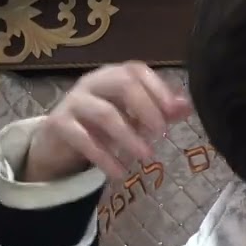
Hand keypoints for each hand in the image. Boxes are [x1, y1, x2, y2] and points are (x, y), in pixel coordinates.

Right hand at [24, 61, 192, 181]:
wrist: (58, 140)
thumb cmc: (102, 123)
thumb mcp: (133, 116)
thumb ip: (160, 111)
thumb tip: (187, 106)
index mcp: (113, 75)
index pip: (137, 71)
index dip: (158, 89)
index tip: (174, 113)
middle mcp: (93, 82)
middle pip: (123, 84)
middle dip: (146, 109)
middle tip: (161, 134)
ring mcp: (73, 101)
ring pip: (105, 114)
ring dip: (129, 137)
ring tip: (146, 157)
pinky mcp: (59, 124)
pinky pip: (84, 139)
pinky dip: (105, 157)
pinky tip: (119, 174)